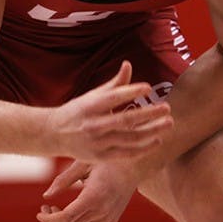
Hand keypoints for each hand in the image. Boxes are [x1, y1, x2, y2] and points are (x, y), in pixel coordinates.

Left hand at [37, 159, 139, 221]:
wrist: (134, 166)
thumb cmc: (106, 160)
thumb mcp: (83, 164)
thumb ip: (63, 179)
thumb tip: (45, 196)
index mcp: (94, 196)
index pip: (65, 218)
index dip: (49, 219)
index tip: (39, 212)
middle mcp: (102, 211)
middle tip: (45, 209)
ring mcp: (108, 219)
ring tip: (55, 211)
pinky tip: (68, 216)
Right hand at [47, 61, 171, 160]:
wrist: (54, 134)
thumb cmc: (79, 110)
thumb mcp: (93, 95)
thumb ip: (114, 84)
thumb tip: (128, 64)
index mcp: (91, 106)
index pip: (114, 97)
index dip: (131, 91)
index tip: (149, 88)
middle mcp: (94, 124)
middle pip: (125, 120)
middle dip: (148, 114)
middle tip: (167, 108)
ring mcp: (97, 143)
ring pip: (130, 138)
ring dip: (152, 132)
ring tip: (169, 123)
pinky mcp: (100, 157)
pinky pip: (126, 153)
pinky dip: (143, 148)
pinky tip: (157, 141)